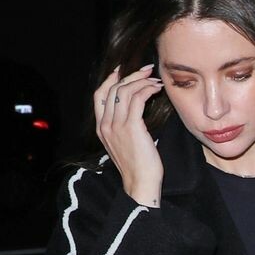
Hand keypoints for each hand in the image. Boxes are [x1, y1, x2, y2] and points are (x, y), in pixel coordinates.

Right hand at [94, 64, 163, 205]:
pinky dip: (147, 90)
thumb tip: (137, 108)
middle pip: (112, 88)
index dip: (109, 79)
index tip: (122, 70)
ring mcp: (116, 125)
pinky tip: (156, 89)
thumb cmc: (138, 167)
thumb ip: (124, 127)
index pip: (99, 95)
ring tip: (155, 80)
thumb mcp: (125, 144)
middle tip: (146, 70)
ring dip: (141, 81)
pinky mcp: (131, 127)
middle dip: (130, 75)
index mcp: (101, 128)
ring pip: (124, 91)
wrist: (140, 184)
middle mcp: (105, 125)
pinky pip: (137, 99)